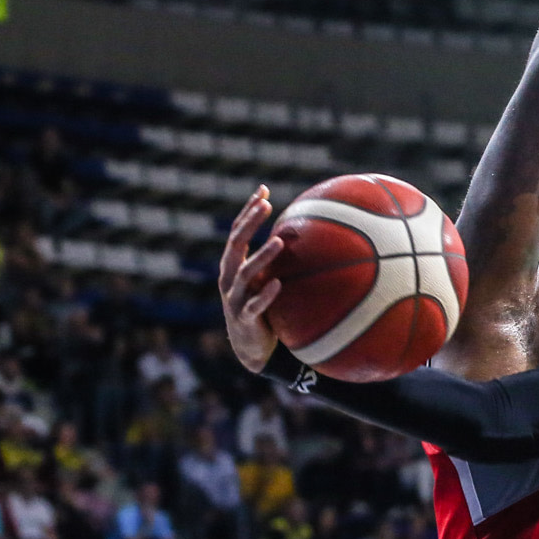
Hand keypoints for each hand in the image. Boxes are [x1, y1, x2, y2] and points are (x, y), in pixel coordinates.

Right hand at [219, 187, 285, 373]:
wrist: (251, 348)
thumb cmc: (262, 308)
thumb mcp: (267, 280)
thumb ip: (277, 261)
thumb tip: (308, 235)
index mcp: (233, 266)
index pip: (237, 231)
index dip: (248, 211)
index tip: (263, 190)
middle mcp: (229, 278)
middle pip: (235, 244)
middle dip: (249, 223)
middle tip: (266, 205)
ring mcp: (234, 299)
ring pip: (244, 274)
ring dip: (262, 256)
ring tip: (279, 242)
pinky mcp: (244, 319)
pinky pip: (254, 306)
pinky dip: (265, 295)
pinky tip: (278, 284)